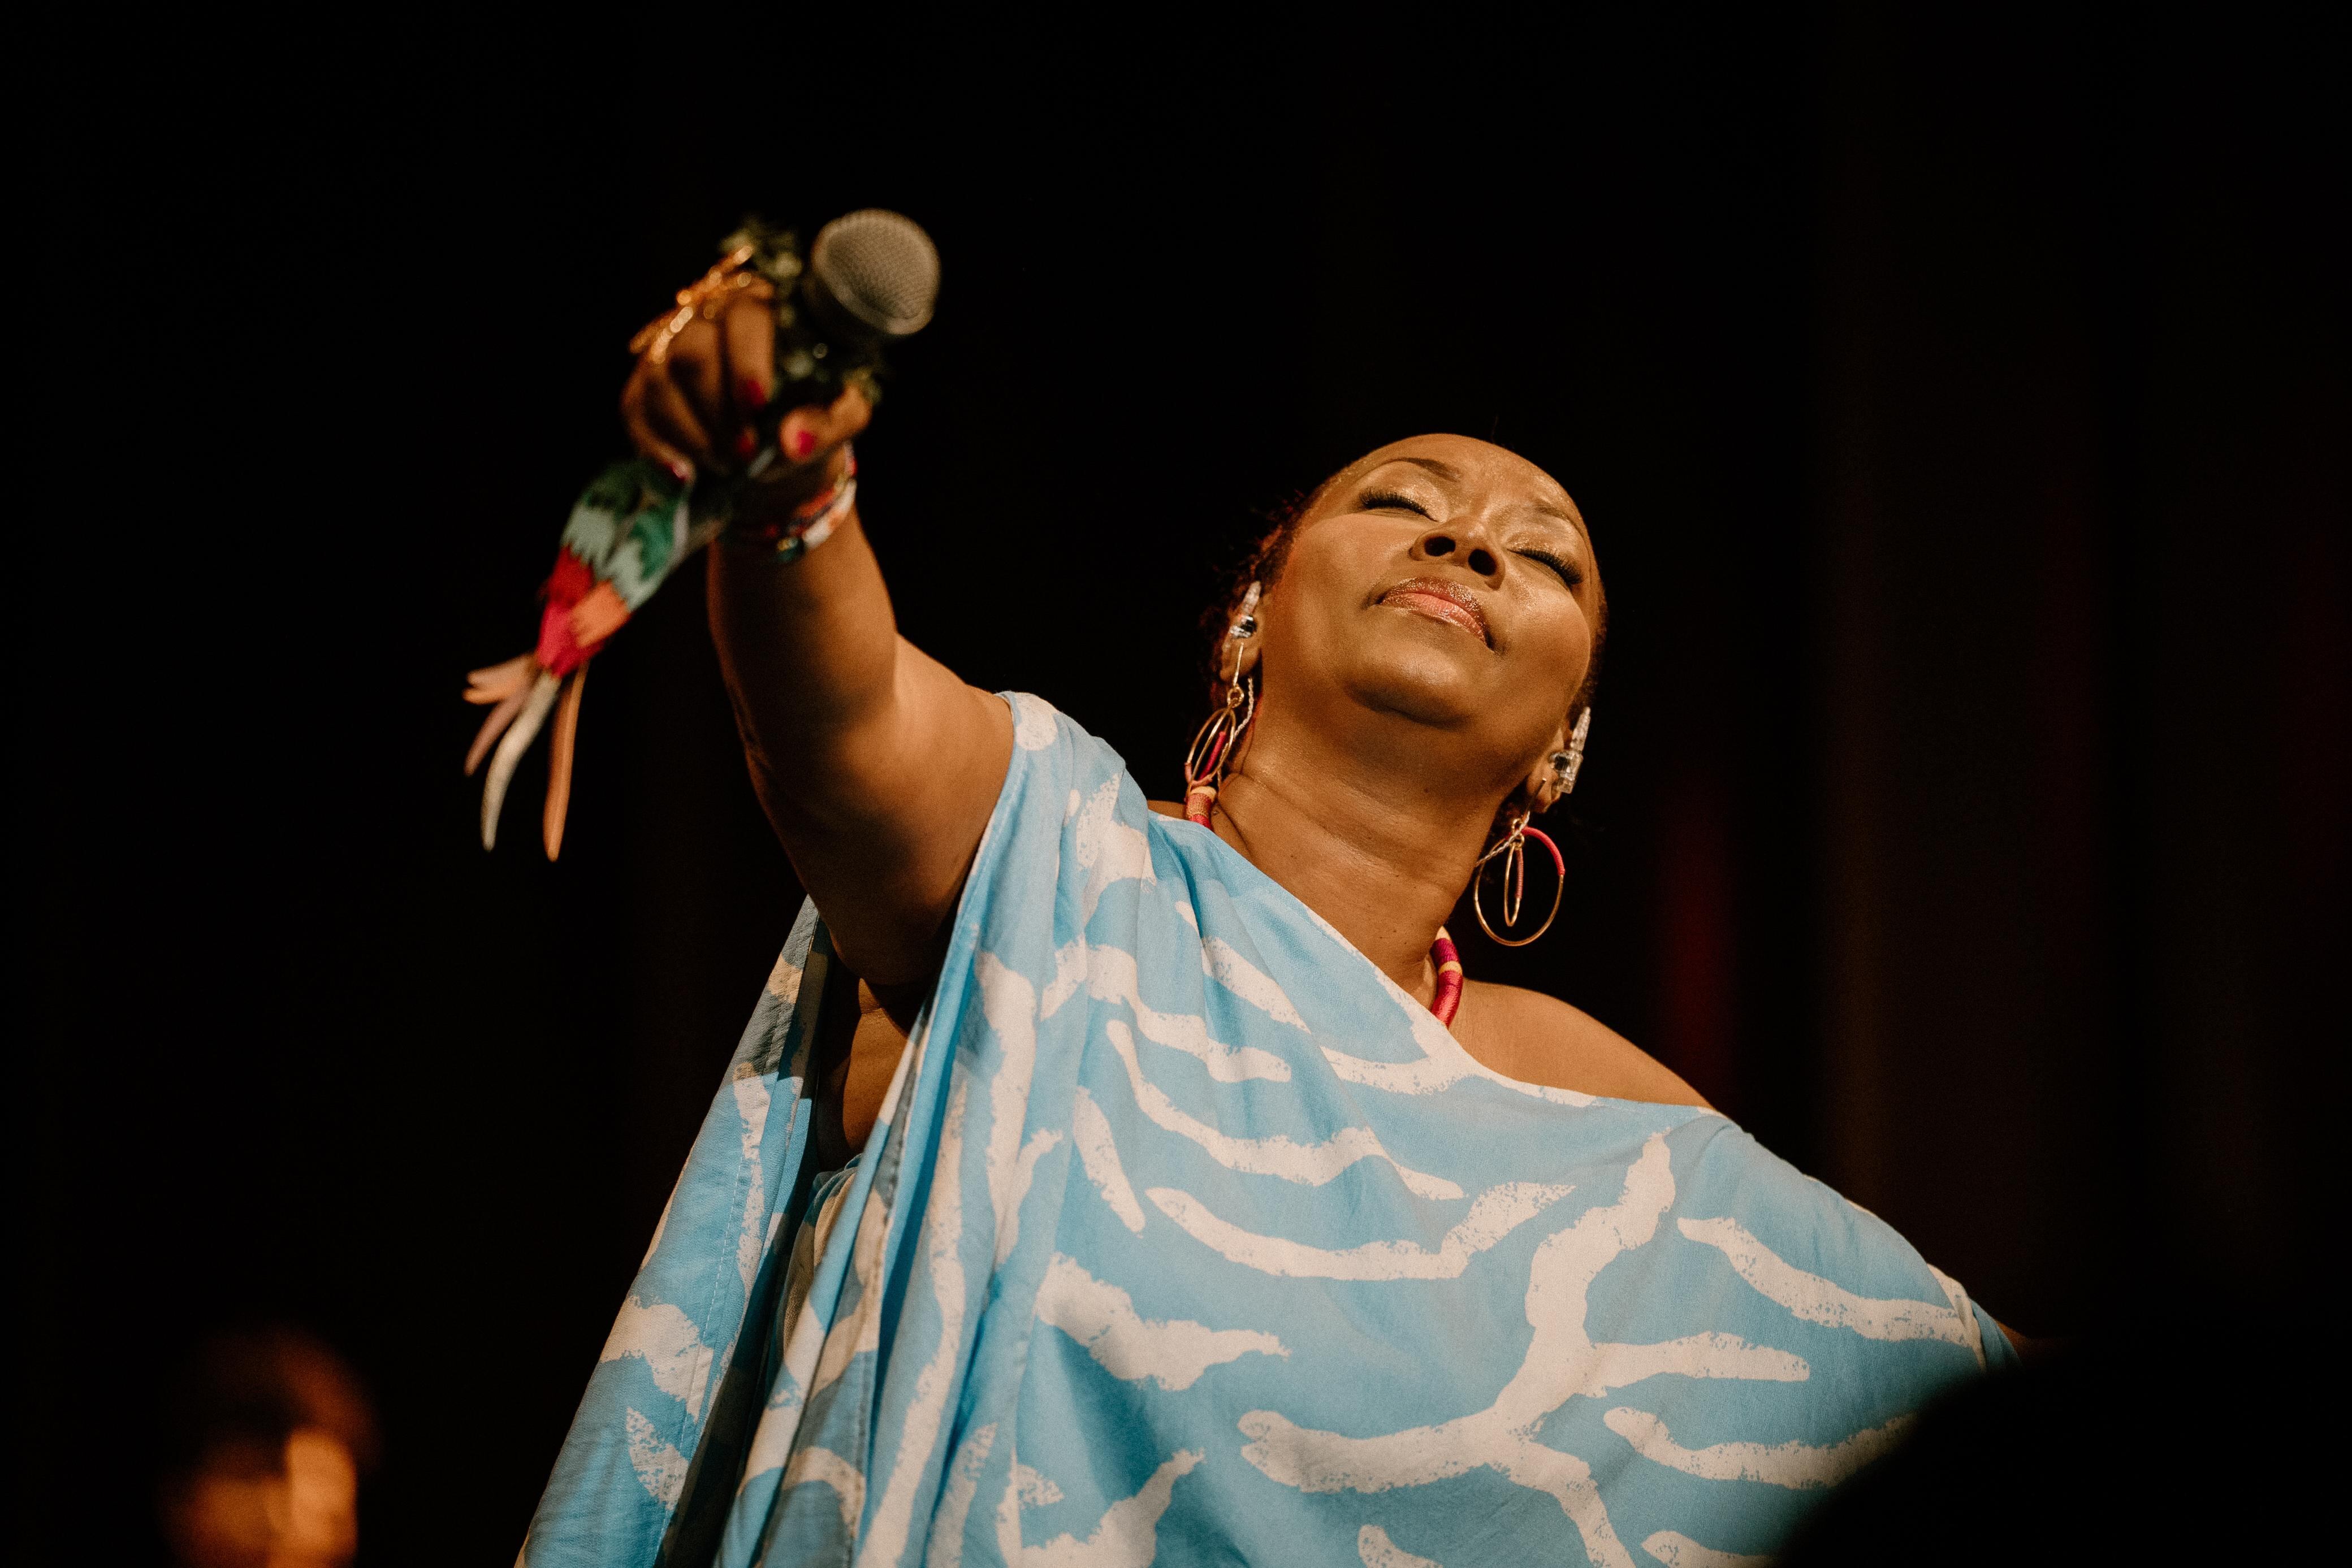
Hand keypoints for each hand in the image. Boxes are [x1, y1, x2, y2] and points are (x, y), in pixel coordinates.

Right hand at [619, 287, 871, 482]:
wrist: (780, 450)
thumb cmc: (814, 415)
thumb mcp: (841, 418)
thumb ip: (827, 425)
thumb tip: (793, 442)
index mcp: (764, 309)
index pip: (746, 318)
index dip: (747, 361)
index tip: (758, 405)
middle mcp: (708, 318)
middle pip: (693, 351)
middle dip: (719, 410)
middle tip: (746, 454)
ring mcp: (668, 350)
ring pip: (661, 381)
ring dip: (693, 434)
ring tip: (726, 467)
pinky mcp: (643, 389)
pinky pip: (637, 413)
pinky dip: (660, 451)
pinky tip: (685, 477)